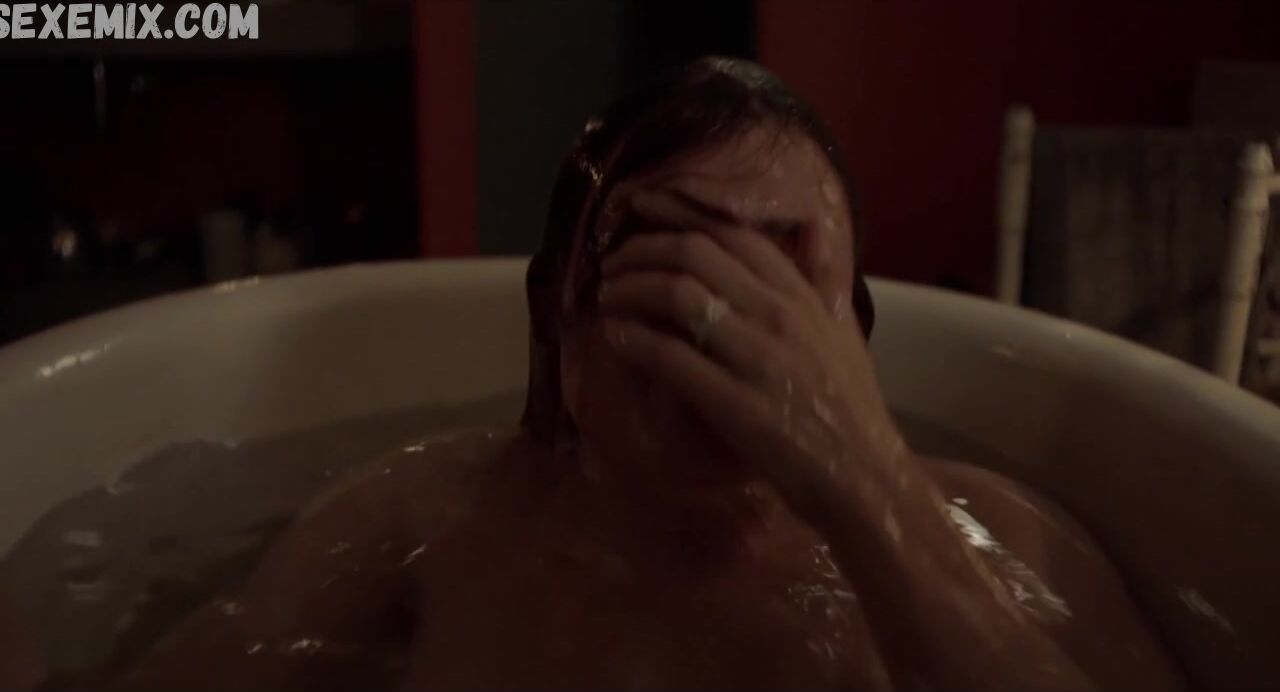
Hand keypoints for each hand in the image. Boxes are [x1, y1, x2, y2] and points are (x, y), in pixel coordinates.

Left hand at [597, 189, 908, 518]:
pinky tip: (616, 338)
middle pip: (696, 254)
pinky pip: (673, 358)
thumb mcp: (845, 329)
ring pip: (679, 296)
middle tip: (613, 262)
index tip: (641, 205)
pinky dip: (636, 341)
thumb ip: (825, 277)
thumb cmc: (852, 406)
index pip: (734, 234)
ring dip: (631, 289)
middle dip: (643, 249)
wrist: (863, 476)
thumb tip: (814, 228)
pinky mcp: (735, 403)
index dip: (681, 211)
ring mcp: (757, 358)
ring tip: (608, 297)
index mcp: (802, 295)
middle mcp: (779, 315)